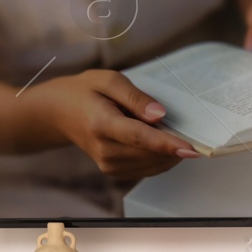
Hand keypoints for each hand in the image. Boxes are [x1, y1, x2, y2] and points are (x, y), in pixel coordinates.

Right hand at [40, 70, 198, 178]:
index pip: (140, 138)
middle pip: (151, 154)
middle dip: (174, 144)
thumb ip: (136, 97)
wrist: (59, 113)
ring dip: (169, 152)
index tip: (191, 149)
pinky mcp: (114, 171)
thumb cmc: (85, 92)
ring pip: (153, 164)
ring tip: (164, 129)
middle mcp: (105, 150)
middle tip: (182, 125)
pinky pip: (148, 169)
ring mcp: (108, 164)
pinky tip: (159, 141)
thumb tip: (160, 115)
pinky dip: (160, 157)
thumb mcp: (108, 80)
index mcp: (102, 124)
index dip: (168, 144)